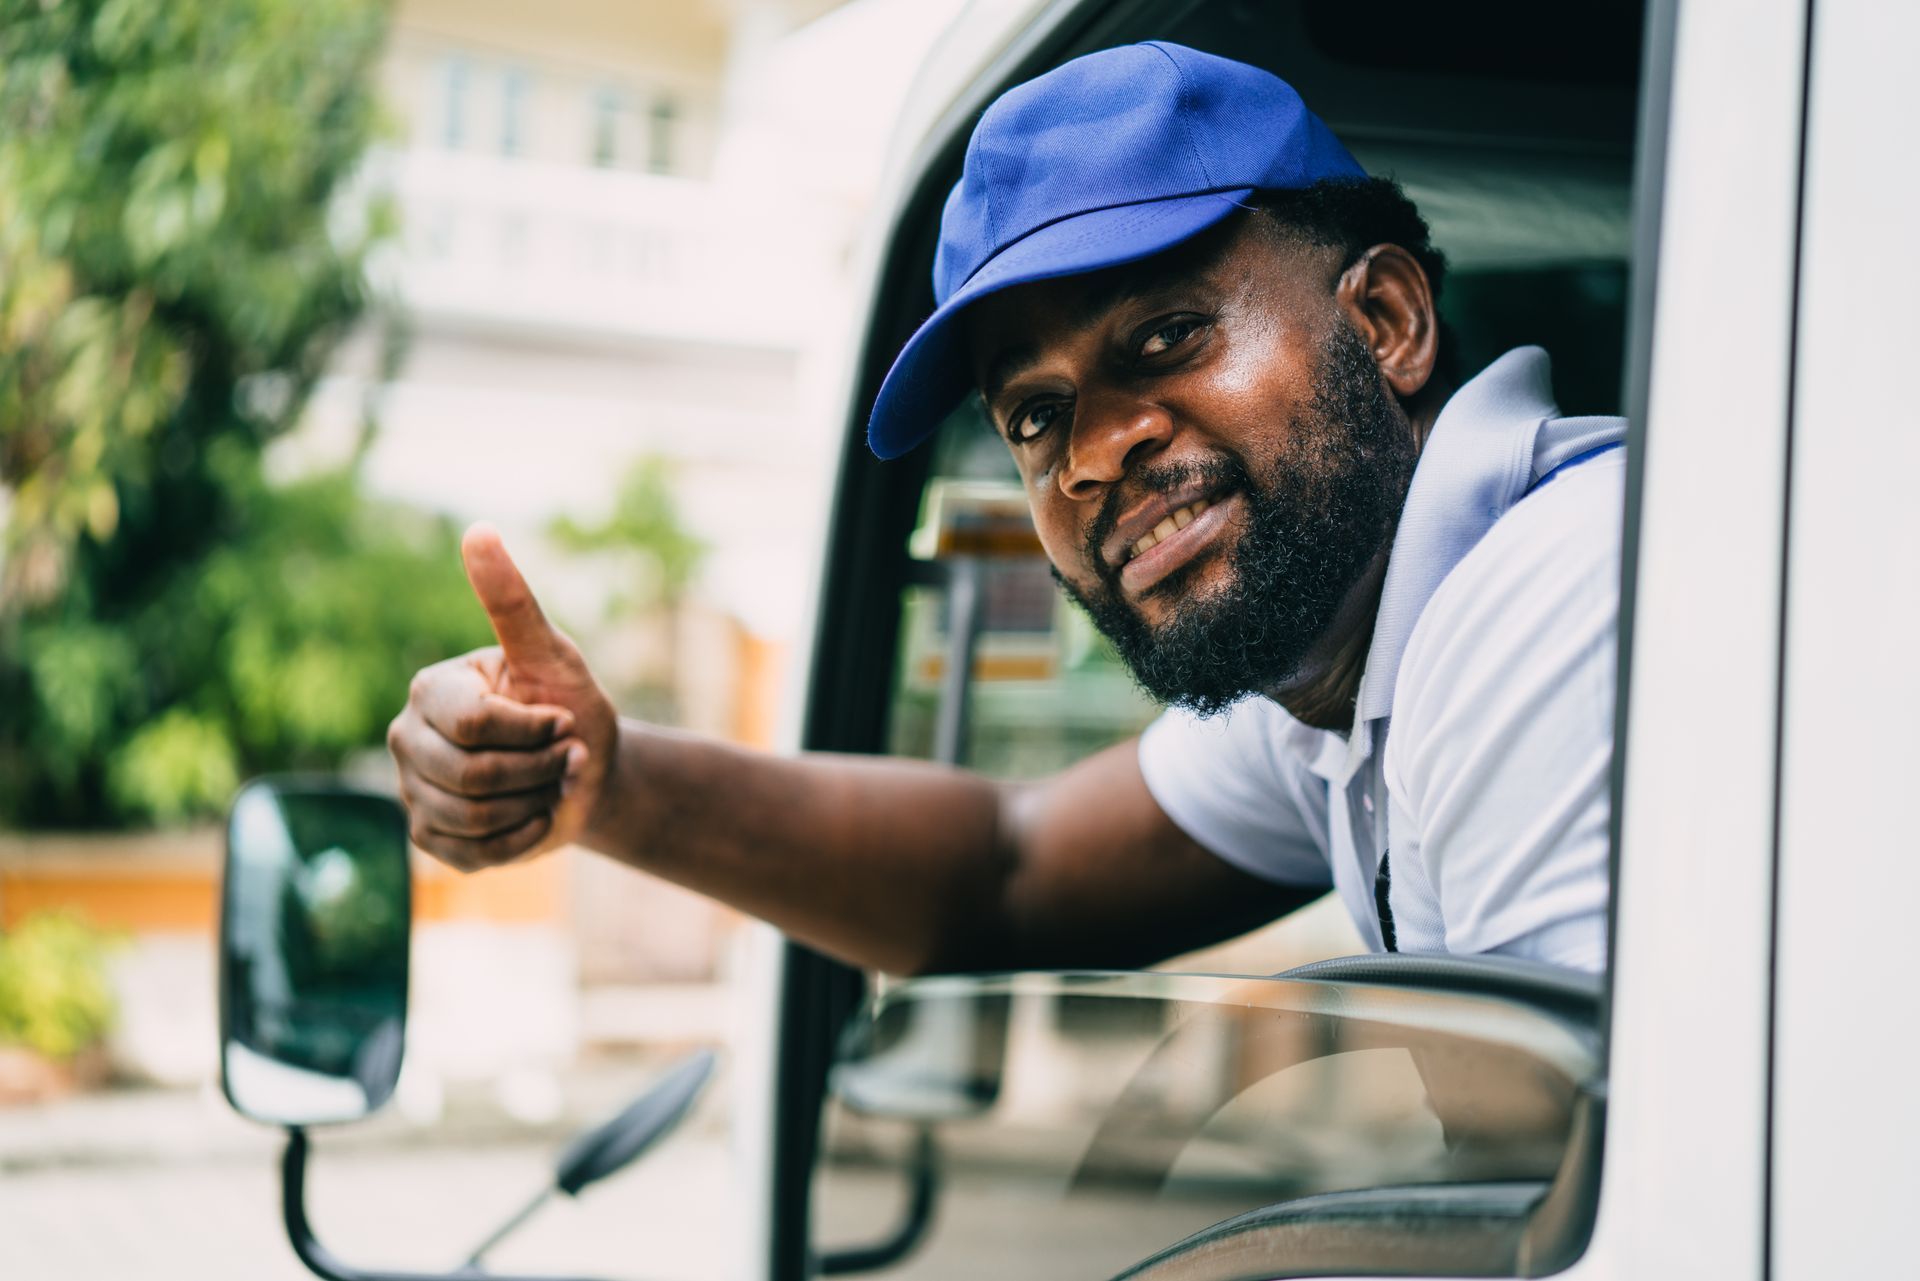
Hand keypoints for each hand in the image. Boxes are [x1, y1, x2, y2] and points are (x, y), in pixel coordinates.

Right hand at [387, 523, 617, 869]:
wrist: (588, 771)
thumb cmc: (569, 703)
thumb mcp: (551, 653)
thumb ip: (512, 601)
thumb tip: (477, 530)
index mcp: (430, 690)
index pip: (477, 725)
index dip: (535, 731)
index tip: (564, 720)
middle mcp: (405, 738)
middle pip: (474, 776)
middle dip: (540, 770)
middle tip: (567, 756)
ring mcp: (412, 790)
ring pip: (473, 817)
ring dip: (534, 802)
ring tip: (551, 781)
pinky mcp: (428, 837)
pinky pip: (473, 852)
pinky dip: (523, 837)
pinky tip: (536, 814)